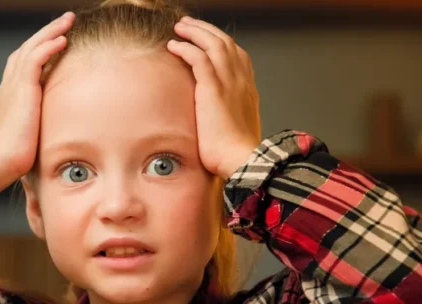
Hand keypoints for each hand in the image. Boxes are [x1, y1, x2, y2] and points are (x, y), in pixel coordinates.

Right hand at [0, 11, 74, 212]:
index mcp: (12, 92)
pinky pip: (34, 60)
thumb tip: (59, 128)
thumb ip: (41, 122)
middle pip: (29, 47)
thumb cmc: (15, 156)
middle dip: (48, 31)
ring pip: (32, 48)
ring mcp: (14, 85)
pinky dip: (48, 47)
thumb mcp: (31, 132)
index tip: (59, 37)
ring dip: (51, 32)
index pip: (26, 59)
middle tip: (67, 20)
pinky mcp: (21, 91)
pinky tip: (62, 40)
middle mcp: (11, 84)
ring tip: (68, 21)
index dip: (41, 45)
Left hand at [167, 16, 260, 179]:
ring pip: (214, 44)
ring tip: (179, 28)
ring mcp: (230, 82)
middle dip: (206, 30)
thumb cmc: (234, 152)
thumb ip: (226, 113)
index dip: (219, 42)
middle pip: (225, 42)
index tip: (204, 39)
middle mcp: (242, 80)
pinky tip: (174, 45)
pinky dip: (187, 48)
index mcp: (247, 88)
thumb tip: (213, 115)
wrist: (242, 160)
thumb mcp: (234, 127)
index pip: (236, 54)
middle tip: (188, 25)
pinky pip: (199, 58)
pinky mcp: (214, 89)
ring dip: (195, 32)